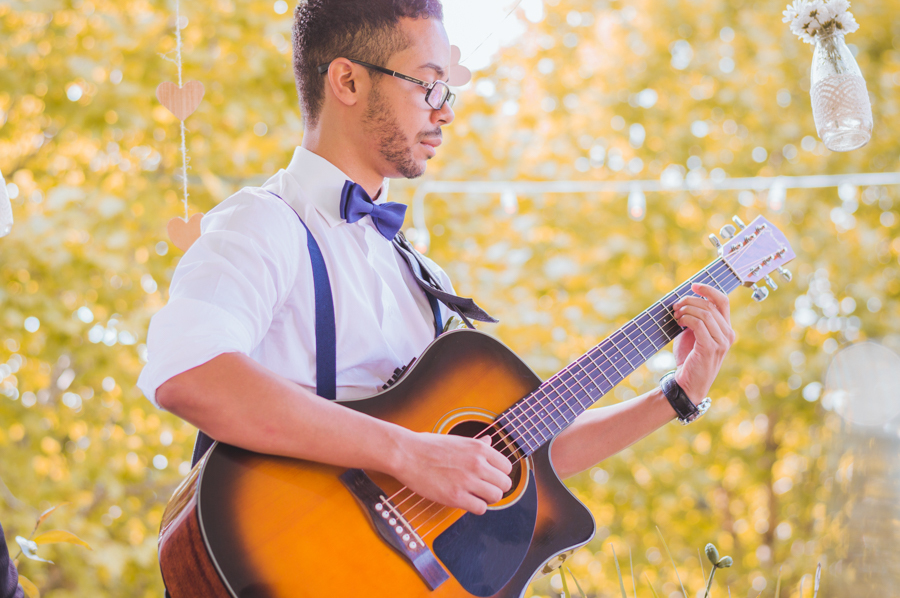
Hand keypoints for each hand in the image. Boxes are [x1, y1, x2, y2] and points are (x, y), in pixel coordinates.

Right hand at [391, 431, 512, 514]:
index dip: (500, 474)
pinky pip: (480, 508)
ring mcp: (467, 480)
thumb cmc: (428, 446)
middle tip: (484, 489)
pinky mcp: (455, 496)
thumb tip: (490, 441)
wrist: (407, 454)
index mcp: (479, 448)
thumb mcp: (457, 440)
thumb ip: (477, 444)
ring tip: (475, 495)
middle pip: (505, 484)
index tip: (491, 477)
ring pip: (495, 497)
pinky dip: (476, 507)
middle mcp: (477, 463)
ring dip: (487, 499)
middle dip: (496, 488)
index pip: (507, 467)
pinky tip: (466, 501)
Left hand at [672, 283, 735, 403]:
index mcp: (726, 329)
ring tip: (675, 315)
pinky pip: (699, 324)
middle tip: (675, 306)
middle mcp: (728, 334)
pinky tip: (679, 322)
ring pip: (705, 313)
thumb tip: (683, 301)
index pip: (722, 301)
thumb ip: (693, 318)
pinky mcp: (711, 348)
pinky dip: (687, 319)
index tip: (693, 285)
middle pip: (710, 305)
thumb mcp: (692, 334)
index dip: (708, 290)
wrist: (686, 383)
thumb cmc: (688, 358)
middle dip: (690, 301)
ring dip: (686, 310)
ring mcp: (722, 342)